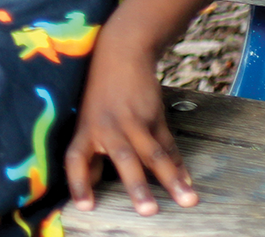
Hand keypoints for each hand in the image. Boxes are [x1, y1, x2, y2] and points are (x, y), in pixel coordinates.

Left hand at [65, 40, 196, 214]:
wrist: (119, 53)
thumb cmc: (99, 93)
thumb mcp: (87, 118)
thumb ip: (93, 150)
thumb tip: (89, 182)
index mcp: (85, 129)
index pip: (75, 158)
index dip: (79, 182)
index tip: (85, 207)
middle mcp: (108, 126)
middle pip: (123, 158)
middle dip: (136, 185)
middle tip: (148, 211)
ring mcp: (133, 121)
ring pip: (154, 153)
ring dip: (171, 179)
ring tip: (187, 201)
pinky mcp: (153, 115)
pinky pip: (168, 145)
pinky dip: (179, 165)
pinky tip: (189, 183)